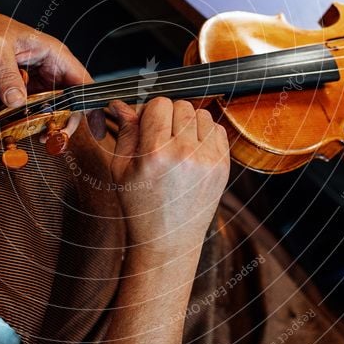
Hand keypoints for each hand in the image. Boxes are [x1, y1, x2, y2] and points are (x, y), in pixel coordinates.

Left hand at [0, 11, 94, 136]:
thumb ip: (7, 76)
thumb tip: (17, 103)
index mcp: (56, 54)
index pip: (82, 82)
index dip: (90, 104)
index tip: (91, 125)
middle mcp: (53, 68)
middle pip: (73, 99)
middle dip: (70, 120)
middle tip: (60, 138)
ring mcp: (42, 80)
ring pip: (57, 106)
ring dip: (53, 123)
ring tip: (45, 139)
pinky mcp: (29, 89)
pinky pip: (39, 108)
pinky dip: (36, 121)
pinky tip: (31, 131)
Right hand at [108, 98, 229, 257]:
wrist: (168, 240)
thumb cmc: (140, 205)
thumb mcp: (120, 169)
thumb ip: (125, 131)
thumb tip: (121, 103)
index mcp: (156, 154)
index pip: (159, 104)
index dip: (150, 111)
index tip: (147, 125)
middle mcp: (185, 154)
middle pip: (181, 106)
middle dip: (169, 116)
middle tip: (161, 136)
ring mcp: (208, 160)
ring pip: (201, 114)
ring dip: (189, 123)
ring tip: (178, 144)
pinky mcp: (223, 166)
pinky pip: (218, 130)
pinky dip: (205, 134)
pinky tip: (193, 151)